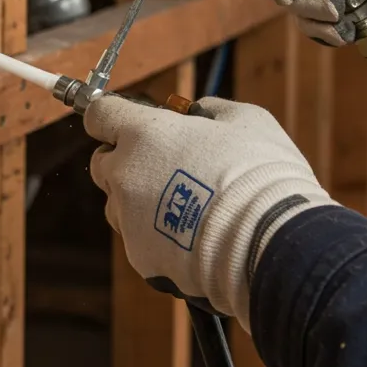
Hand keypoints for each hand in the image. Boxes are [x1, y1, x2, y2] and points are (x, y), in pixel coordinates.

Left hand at [84, 94, 335, 327]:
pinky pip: (139, 239)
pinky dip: (157, 235)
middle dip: (124, 161)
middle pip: (103, 163)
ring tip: (183, 206)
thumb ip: (210, 110)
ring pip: (118, 205)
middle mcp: (125, 175)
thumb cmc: (259, 172)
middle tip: (163, 165)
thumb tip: (198, 113)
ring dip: (138, 201)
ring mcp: (129, 219)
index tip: (126, 120)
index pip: (100, 115)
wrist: (267, 240)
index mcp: (143, 134)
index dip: (111, 116)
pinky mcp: (141, 256)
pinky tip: (192, 235)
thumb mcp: (245, 119)